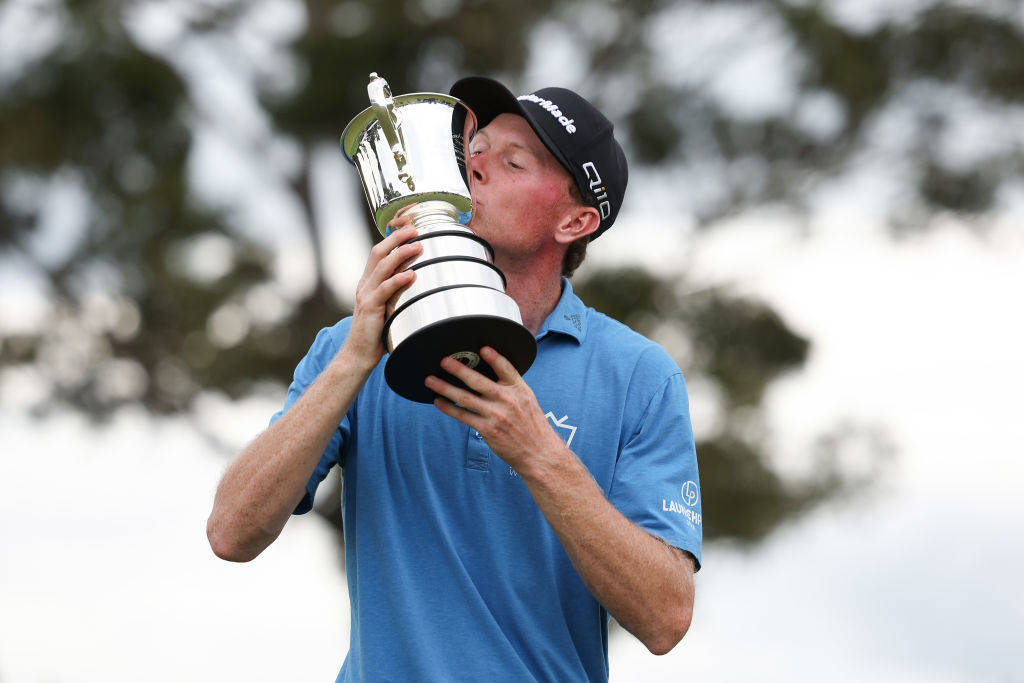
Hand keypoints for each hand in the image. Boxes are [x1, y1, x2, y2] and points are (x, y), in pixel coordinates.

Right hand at [339, 209, 421, 369]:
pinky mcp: (370, 308)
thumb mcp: (388, 306)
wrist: (359, 355)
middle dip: (397, 239)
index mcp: (369, 283)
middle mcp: (365, 285)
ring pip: (383, 268)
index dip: (393, 239)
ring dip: (402, 255)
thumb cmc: (375, 333)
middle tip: (415, 229)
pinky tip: (412, 275)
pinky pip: (385, 290)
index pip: (379, 253)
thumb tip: (414, 275)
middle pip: (379, 253)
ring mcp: (366, 295)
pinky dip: (398, 280)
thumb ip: (397, 291)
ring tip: (418, 247)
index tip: (410, 228)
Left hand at [425, 347, 565, 476]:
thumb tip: (490, 371)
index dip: (494, 357)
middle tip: (444, 361)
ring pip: (465, 398)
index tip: (482, 348)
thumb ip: (511, 385)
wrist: (538, 453)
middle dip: (459, 370)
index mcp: (519, 390)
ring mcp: (496, 415)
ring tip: (430, 380)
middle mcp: (507, 400)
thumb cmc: (531, 425)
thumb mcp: (528, 400)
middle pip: (478, 381)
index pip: (506, 368)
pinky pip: (463, 416)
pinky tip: (438, 401)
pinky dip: (448, 408)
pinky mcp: (487, 430)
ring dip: (445, 388)